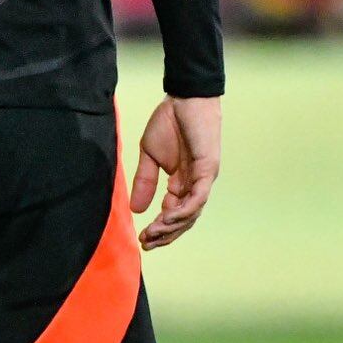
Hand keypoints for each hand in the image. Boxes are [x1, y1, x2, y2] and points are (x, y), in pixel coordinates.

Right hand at [129, 94, 220, 249]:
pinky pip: (197, 197)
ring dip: (172, 226)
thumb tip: (135, 209)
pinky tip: (167, 218)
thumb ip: (145, 181)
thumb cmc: (169, 122)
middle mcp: (194, 185)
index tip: (142, 238)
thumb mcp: (149, 155)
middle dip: (165, 234)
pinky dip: (184, 210)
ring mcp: (203, 179)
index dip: (159, 228)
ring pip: (191, 213)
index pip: (173, 213)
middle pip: (184, 219)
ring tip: (153, 233)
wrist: (184, 97)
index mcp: (181, 182)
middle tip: (147, 244)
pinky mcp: (208, 170)